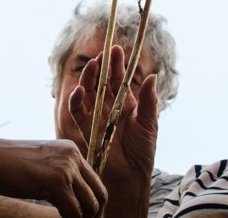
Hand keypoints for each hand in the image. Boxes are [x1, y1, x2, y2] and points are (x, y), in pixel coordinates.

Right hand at [0, 122, 106, 217]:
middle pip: (99, 193)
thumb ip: (58, 174)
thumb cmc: (6, 164)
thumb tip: (71, 197)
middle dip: (95, 215)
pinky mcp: (57, 183)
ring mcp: (66, 168)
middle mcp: (73, 156)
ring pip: (89, 205)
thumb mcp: (40, 164)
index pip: (94, 181)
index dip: (94, 203)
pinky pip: (74, 213)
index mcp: (71, 150)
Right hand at [68, 45, 157, 215]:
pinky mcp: (86, 130)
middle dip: (101, 67)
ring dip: (88, 78)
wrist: (130, 178)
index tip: (116, 49)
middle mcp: (109, 109)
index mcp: (126, 105)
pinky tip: (79, 91)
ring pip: (88, 93)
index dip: (117, 65)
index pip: (119, 80)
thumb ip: (149, 101)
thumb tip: (152, 76)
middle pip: (101, 82)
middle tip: (102, 54)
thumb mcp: (149, 123)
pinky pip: (77, 112)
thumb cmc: (142, 152)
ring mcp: (97, 118)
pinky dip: (76, 101)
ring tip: (93, 66)